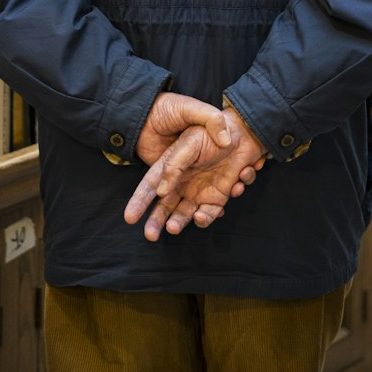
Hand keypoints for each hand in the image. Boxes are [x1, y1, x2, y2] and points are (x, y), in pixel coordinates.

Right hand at [126, 106, 267, 241]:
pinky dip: (207, 217)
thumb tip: (160, 191)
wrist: (242, 135)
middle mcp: (181, 183)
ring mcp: (198, 192)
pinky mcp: (216, 198)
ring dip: (178, 223)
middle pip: (164, 207)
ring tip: (174, 227)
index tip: (129, 218)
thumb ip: (174, 165)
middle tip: (150, 235)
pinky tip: (206, 213)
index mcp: (170, 168)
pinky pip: (209, 214)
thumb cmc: (211, 135)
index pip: (149, 187)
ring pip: (184, 215)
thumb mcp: (189, 144)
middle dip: (155, 222)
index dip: (138, 202)